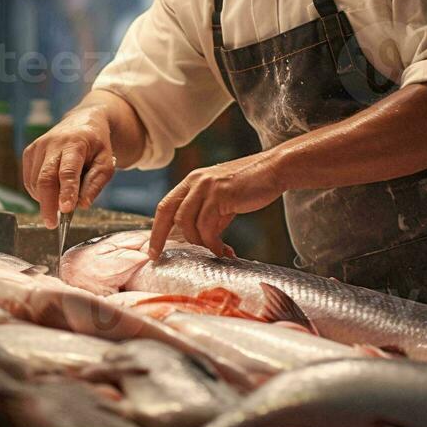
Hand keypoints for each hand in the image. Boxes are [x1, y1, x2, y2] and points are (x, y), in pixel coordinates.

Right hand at [22, 106, 116, 228]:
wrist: (82, 122)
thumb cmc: (96, 146)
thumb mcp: (107, 162)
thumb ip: (96, 183)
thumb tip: (82, 205)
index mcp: (75, 143)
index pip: (68, 171)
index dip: (66, 192)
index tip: (66, 211)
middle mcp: (53, 143)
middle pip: (45, 178)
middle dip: (47, 204)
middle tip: (52, 224)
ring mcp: (38, 147)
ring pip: (35, 181)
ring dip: (45, 199)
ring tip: (60, 204)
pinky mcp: (29, 152)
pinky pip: (29, 179)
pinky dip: (38, 193)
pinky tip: (51, 194)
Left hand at [149, 150, 283, 260]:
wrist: (274, 170)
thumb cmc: (251, 186)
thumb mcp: (223, 199)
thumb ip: (209, 216)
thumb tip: (202, 240)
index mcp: (193, 181)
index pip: (165, 205)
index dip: (156, 228)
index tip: (153, 249)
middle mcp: (196, 181)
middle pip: (168, 212)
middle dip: (160, 237)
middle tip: (159, 256)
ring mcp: (207, 186)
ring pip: (187, 222)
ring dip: (198, 241)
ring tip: (214, 250)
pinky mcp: (221, 194)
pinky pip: (207, 226)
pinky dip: (213, 243)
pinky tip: (223, 250)